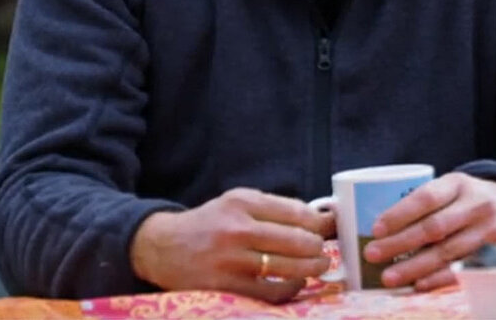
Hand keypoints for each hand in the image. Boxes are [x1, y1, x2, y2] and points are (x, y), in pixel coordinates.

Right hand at [129, 187, 335, 302]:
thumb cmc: (210, 223)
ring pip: (288, 267)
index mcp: (243, 202)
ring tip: (319, 265)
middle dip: (320, 246)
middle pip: (298, 240)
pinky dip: (291, 288)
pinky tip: (296, 282)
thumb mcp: (238, 202)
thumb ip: (274, 208)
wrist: (162, 247)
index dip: (322, 222)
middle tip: (325, 249)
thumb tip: (319, 218)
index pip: (297, 212)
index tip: (332, 227)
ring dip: (312, 267)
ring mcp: (230, 260)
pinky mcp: (224, 287)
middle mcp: (237, 229)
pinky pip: (270, 292)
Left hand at [363, 172, 495, 290]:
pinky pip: (464, 268)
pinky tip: (419, 284)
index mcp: (459, 184)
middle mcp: (475, 204)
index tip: (376, 228)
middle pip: (434, 227)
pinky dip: (440, 278)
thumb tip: (382, 228)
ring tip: (389, 276)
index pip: (426, 197)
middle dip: (400, 243)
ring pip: (447, 251)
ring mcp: (488, 229)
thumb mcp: (454, 187)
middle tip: (373, 254)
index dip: (400, 214)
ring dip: (415, 266)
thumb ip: (426, 202)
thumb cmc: (472, 197)